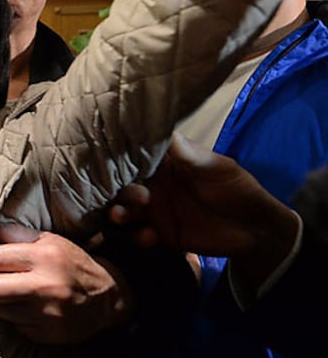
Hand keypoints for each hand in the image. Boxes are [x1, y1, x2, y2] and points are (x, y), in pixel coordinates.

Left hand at [0, 222, 131, 343]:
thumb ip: (16, 235)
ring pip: (0, 309)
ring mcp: (47, 314)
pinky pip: (15, 326)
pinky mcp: (47, 334)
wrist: (107, 298)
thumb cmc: (72, 264)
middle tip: (1, 279)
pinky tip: (33, 308)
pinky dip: (19, 317)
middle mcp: (46, 285)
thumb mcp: (50, 241)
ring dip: (5, 302)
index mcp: (45, 256)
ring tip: (21, 294)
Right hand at [108, 133, 298, 291]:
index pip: (135, 157)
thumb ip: (189, 154)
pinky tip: (151, 236)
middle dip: (121, 190)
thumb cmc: (235, 188)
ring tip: (120, 216)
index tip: (111, 160)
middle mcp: (154, 185)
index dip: (121, 158)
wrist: (255, 229)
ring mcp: (156, 211)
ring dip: (119, 213)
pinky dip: (140, 237)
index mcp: (164, 164)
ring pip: (126, 210)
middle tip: (138, 196)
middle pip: (124, 185)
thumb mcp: (215, 167)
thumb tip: (164, 130)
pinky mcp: (161, 235)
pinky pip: (140, 236)